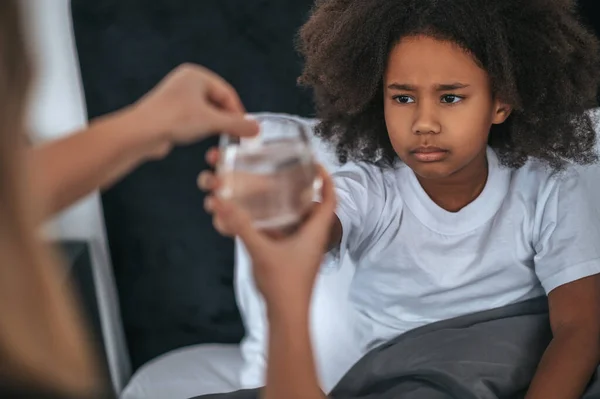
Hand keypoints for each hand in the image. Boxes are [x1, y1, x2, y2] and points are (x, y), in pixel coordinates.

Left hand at [129, 63, 258, 152]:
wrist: (141, 133)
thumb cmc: (173, 119)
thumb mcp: (212, 122)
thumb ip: (237, 124)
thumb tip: (256, 128)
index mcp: (196, 75)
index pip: (227, 93)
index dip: (238, 112)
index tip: (246, 129)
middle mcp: (186, 82)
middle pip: (217, 101)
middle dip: (226, 119)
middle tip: (235, 135)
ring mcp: (176, 97)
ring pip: (206, 111)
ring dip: (214, 124)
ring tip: (219, 137)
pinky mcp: (169, 112)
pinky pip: (193, 118)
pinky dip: (201, 127)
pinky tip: (201, 137)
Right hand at [199, 149, 336, 310]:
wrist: (287, 317)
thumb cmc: (283, 285)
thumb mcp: (261, 251)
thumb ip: (241, 226)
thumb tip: (221, 202)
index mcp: (315, 232)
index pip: (329, 199)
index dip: (326, 180)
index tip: (315, 164)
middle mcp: (312, 238)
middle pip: (312, 207)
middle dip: (301, 190)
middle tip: (284, 175)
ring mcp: (303, 249)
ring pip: (298, 221)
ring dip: (286, 207)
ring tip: (269, 192)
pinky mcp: (292, 258)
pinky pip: (287, 233)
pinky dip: (276, 224)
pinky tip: (258, 219)